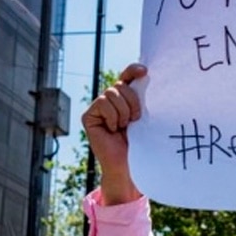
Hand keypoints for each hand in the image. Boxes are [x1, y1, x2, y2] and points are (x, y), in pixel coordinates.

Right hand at [81, 63, 146, 204]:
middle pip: (121, 84)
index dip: (133, 70)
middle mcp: (111, 100)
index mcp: (126, 98)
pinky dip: (112, 116)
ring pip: (112, 93)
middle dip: (133, 100)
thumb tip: (146, 75)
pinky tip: (113, 129)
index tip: (145, 71)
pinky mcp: (89, 116)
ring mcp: (99, 108)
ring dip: (124, 111)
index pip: (127, 76)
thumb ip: (142, 97)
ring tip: (125, 127)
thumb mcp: (145, 116)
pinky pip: (103, 103)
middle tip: (137, 118)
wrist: (130, 165)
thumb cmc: (142, 143)